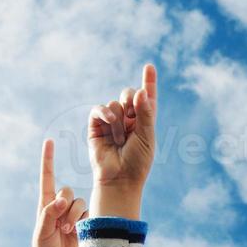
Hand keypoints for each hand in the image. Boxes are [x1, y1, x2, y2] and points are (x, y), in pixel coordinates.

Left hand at [33, 140, 86, 246]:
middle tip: (60, 225)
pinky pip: (87, 212)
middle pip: (67, 191)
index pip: (47, 176)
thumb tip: (60, 200)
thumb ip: (50, 214)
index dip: (48, 159)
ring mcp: (72, 212)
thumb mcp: (43, 230)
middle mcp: (59, 204)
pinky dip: (82, 221)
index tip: (49, 142)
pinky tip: (77, 231)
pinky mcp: (84, 220)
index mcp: (46, 202)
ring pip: (79, 202)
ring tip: (67, 231)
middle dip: (66, 206)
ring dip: (74, 216)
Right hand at [88, 64, 156, 218]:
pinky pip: (99, 110)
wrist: (119, 179)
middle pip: (128, 94)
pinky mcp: (96, 127)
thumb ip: (144, 112)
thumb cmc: (137, 162)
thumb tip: (140, 90)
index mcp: (144, 121)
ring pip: (114, 103)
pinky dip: (104, 112)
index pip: (147, 97)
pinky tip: (110, 121)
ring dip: (119, 118)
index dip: (148, 81)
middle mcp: (128, 119)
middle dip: (130, 98)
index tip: (149, 66)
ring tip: (120, 138)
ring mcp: (112, 123)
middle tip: (131, 111)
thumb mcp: (147, 136)